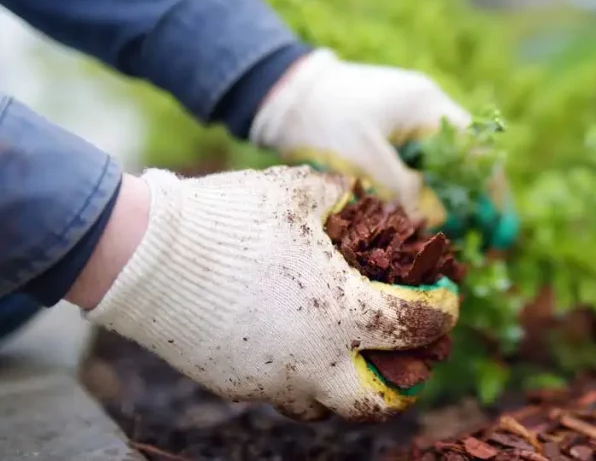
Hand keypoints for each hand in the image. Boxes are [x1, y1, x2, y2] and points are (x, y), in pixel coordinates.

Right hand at [82, 166, 458, 421]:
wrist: (146, 256)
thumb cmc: (231, 218)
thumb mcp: (298, 192)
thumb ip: (340, 195)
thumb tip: (360, 193)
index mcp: (345, 312)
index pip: (417, 326)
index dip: (443, 312)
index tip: (446, 302)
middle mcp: (316, 360)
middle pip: (378, 402)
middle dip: (403, 386)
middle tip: (408, 361)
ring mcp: (273, 379)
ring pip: (324, 407)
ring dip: (346, 386)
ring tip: (348, 359)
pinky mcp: (235, 384)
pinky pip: (279, 392)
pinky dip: (297, 376)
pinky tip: (294, 345)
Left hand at [250, 49, 517, 250]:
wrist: (279, 93)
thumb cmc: (320, 120)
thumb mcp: (364, 159)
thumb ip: (403, 190)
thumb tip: (437, 220)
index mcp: (427, 105)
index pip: (476, 150)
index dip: (493, 191)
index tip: (500, 228)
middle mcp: (425, 109)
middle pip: (465, 160)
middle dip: (477, 202)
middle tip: (488, 242)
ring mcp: (406, 119)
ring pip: (442, 167)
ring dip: (451, 201)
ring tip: (462, 240)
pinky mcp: (388, 133)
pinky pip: (418, 167)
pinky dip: (426, 193)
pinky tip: (427, 223)